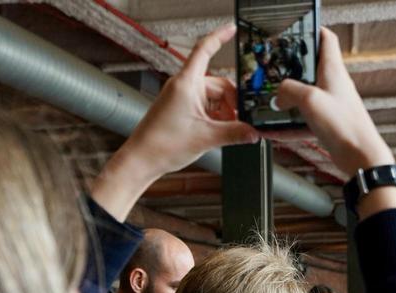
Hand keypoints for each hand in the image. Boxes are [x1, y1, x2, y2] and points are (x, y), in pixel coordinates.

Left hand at [91, 24, 258, 220]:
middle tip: (242, 121)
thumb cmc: (161, 144)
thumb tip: (254, 131)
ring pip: (214, 98)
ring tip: (227, 132)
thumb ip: (235, 133)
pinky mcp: (181, 109)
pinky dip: (215, 118)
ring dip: (225, 113)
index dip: (219, 37)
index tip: (232, 29)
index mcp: (187, 83)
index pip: (205, 50)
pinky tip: (219, 132)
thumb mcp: (206, 138)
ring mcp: (182, 97)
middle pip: (219, 85)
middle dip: (233, 103)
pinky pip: (205, 107)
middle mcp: (184, 86)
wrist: (142, 160)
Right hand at [274, 28, 394, 177]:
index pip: (326, 40)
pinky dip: (289, 125)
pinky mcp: (328, 124)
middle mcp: (333, 85)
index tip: (296, 32)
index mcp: (333, 71)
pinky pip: (303, 121)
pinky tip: (274, 132)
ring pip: (304, 97)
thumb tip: (279, 95)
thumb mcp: (310, 100)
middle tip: (272, 73)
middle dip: (290, 71)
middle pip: (310, 70)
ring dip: (287, 101)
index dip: (312, 31)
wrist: (360, 157)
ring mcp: (330, 105)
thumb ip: (289, 91)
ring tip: (268, 104)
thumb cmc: (345, 126)